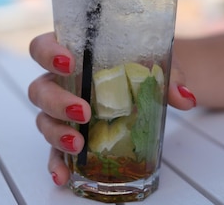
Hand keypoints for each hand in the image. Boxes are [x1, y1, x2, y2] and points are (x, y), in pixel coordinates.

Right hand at [28, 32, 196, 186]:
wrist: (149, 77)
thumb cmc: (142, 61)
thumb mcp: (157, 61)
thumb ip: (170, 75)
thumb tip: (184, 97)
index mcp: (73, 53)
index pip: (43, 47)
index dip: (48, 54)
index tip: (69, 62)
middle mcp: (59, 81)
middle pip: (39, 89)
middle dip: (57, 102)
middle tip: (84, 112)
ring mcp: (60, 110)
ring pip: (43, 120)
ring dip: (56, 134)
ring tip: (78, 145)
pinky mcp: (69, 134)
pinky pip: (54, 150)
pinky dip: (57, 163)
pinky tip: (63, 175)